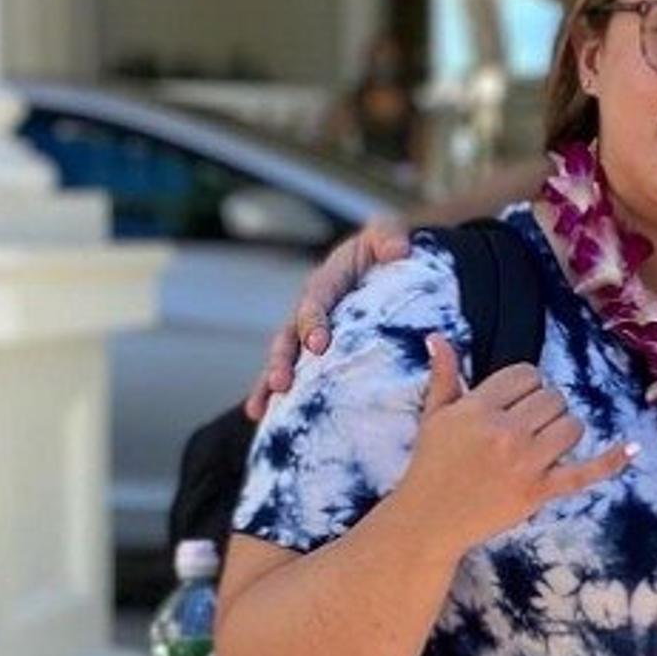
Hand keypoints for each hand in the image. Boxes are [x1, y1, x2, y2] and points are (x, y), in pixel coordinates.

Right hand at [243, 217, 414, 419]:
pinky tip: (262, 419)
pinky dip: (277, 396)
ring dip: (269, 383)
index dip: (313, 322)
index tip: (318, 345)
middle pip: (288, 336)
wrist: (385, 267)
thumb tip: (397, 250)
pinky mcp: (314, 354)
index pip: (315, 302)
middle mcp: (309, 310)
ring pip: (283, 359)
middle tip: (281, 383)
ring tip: (259, 408)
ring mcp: (307, 333)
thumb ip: (389, 236)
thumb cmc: (384, 250)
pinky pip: (295, 375)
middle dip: (282, 360)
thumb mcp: (387, 236)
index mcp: (325, 282)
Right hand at [393, 335, 634, 553]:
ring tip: (541, 443)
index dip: (525, 386)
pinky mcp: (540, 491)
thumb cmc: (431, 464)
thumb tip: (438, 336)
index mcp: (479, 409)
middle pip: (553, 398)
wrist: (430, 518)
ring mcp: (526, 463)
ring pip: (571, 426)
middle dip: (543, 408)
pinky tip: (633, 447)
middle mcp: (505, 432)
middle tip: (524, 426)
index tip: (513, 403)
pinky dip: (612, 461)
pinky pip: (584, 472)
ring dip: (563, 430)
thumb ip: (443, 375)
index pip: (527, 375)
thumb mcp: (432, 415)